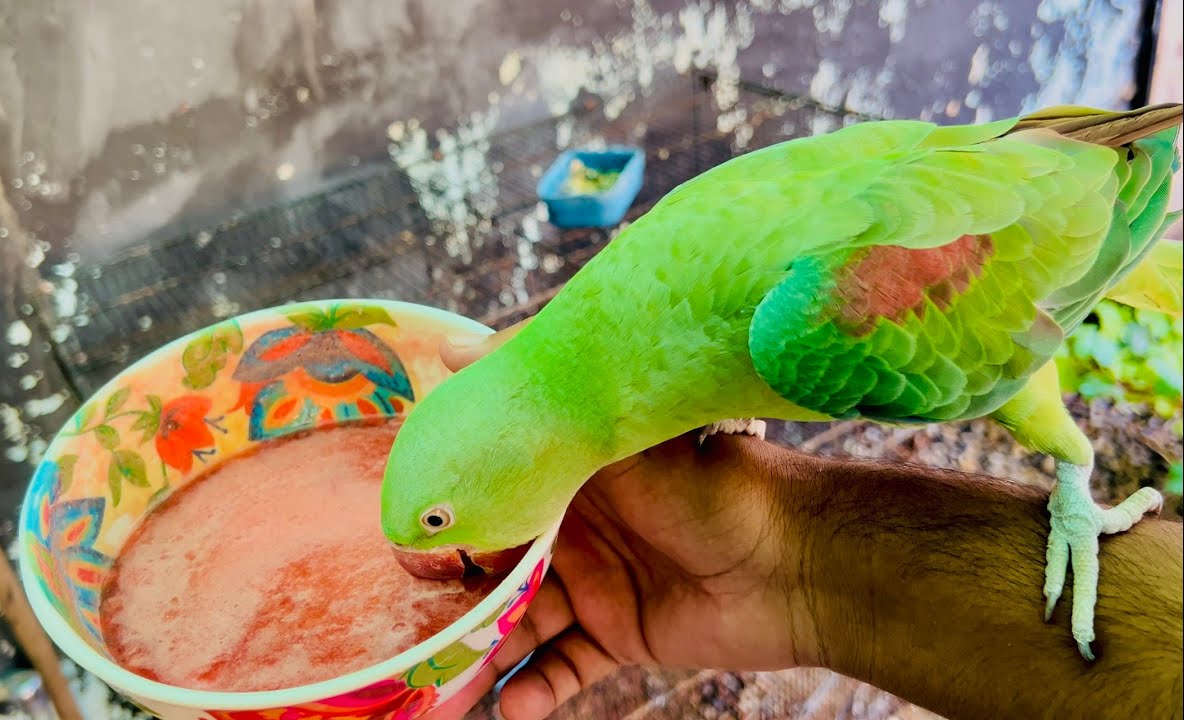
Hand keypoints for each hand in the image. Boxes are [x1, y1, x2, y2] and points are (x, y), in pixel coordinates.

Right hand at [427, 319, 806, 719]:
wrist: (797, 563)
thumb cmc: (711, 485)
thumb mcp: (617, 432)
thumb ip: (539, 399)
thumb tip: (447, 348)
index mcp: (564, 474)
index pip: (488, 501)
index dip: (447, 529)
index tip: (407, 556)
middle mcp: (574, 527)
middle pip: (496, 570)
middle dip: (455, 603)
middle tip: (412, 636)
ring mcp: (595, 584)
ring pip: (521, 624)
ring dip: (485, 655)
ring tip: (448, 689)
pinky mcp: (621, 634)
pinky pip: (565, 666)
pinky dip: (537, 688)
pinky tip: (513, 706)